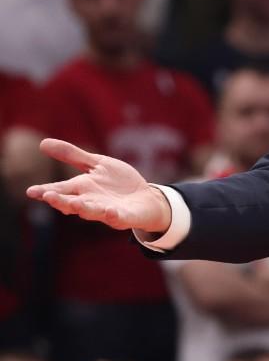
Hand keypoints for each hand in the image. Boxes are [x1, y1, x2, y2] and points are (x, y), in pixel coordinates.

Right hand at [26, 139, 171, 232]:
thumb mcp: (96, 164)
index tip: (31, 191)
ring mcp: (106, 211)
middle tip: (48, 196)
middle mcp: (90, 201)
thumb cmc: (118, 182)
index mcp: (82, 188)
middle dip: (60, 201)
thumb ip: (72, 156)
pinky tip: (110, 211)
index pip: (60, 190)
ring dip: (82, 208)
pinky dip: (113, 216)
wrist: (146, 198)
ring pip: (91, 212)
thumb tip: (42, 143)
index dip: (45, 191)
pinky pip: (117, 218)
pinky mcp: (124, 217)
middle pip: (72, 203)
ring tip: (74, 204)